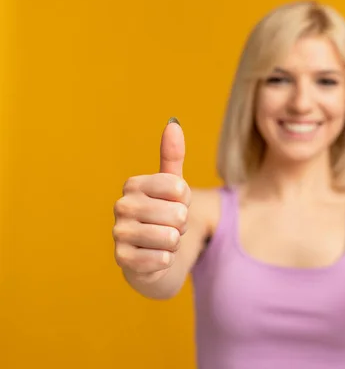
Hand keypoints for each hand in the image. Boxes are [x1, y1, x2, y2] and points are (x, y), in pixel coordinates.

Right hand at [112, 117, 190, 277]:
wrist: (153, 258)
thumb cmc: (163, 217)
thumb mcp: (172, 187)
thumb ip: (172, 156)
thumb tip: (173, 123)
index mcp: (133, 184)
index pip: (179, 188)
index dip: (185, 201)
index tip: (174, 204)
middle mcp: (121, 206)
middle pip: (177, 214)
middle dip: (182, 225)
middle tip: (169, 227)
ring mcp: (119, 233)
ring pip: (171, 237)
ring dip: (174, 243)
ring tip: (163, 241)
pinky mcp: (122, 260)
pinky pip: (161, 259)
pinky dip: (166, 260)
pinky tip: (155, 257)